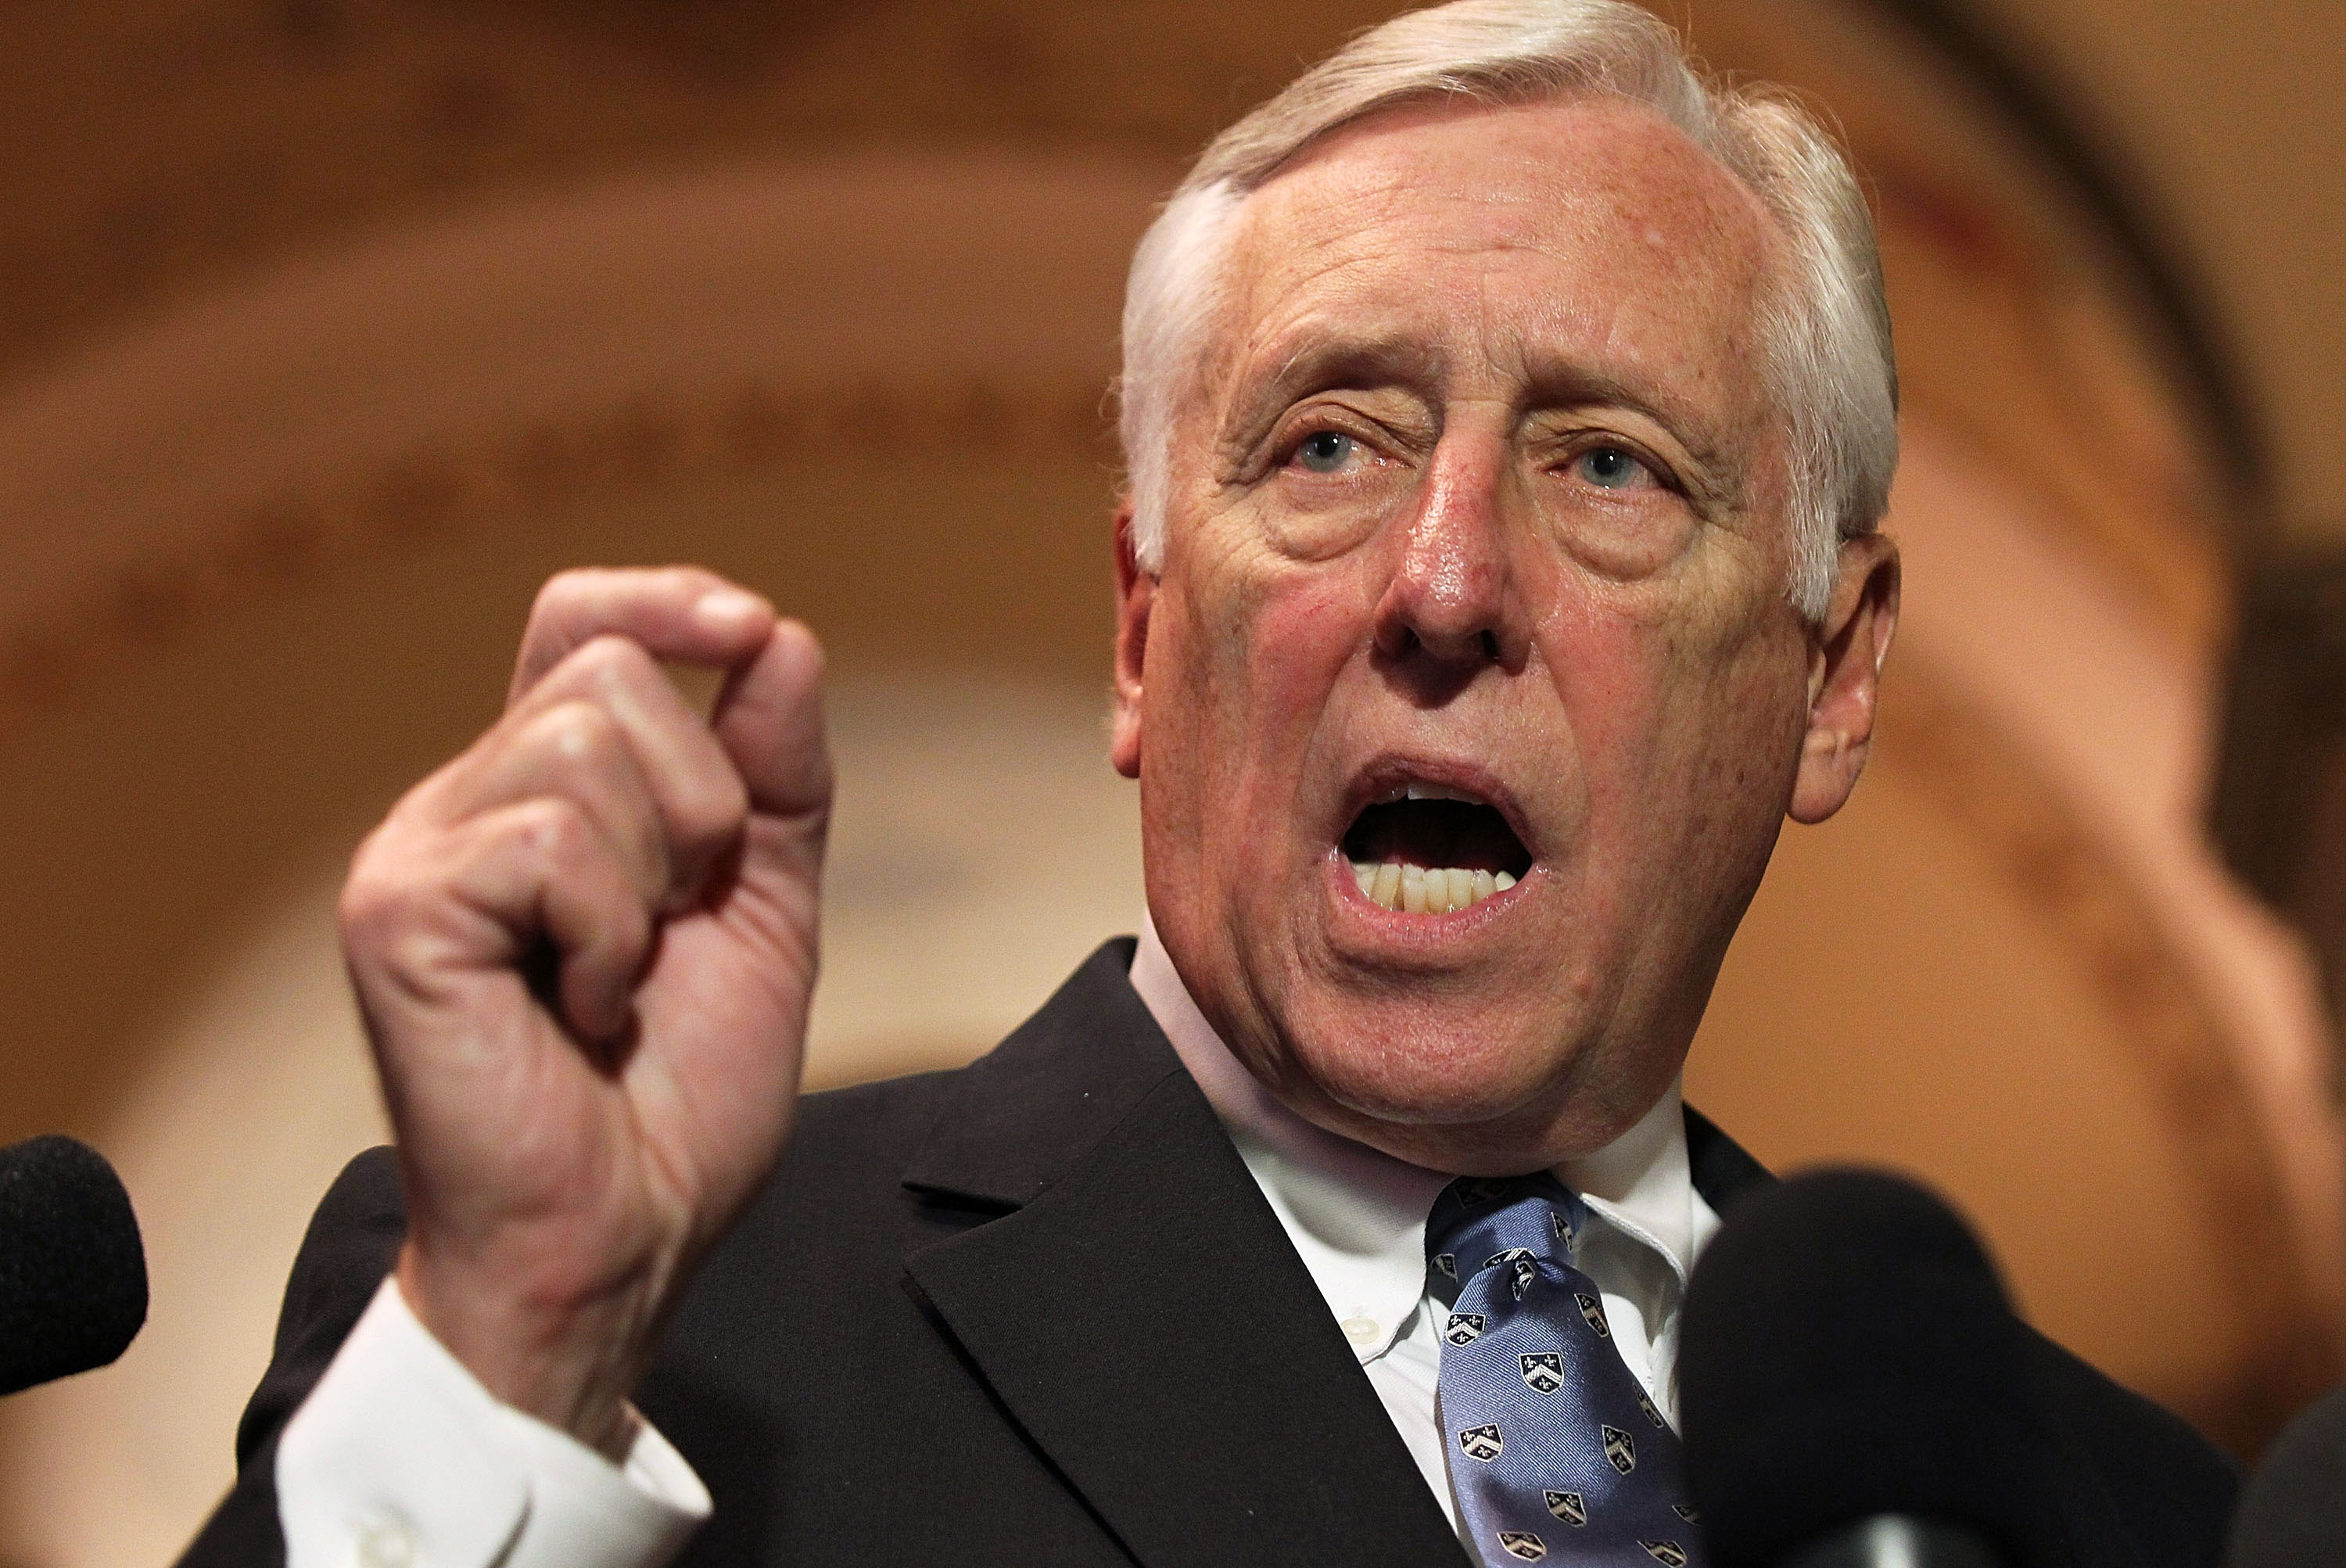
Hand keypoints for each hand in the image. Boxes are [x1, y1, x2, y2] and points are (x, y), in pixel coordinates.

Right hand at [338, 566, 829, 1454]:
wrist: (620, 1240)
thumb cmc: (675, 1096)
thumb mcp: (761, 909)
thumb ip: (775, 776)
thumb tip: (779, 638)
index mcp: (542, 795)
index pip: (577, 621)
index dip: (663, 598)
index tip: (748, 628)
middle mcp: (464, 801)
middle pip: (607, 671)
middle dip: (699, 801)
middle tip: (674, 924)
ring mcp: (417, 849)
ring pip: (583, 743)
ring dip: (652, 879)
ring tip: (615, 981)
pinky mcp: (396, 908)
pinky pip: (554, 842)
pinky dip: (608, 936)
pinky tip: (577, 1012)